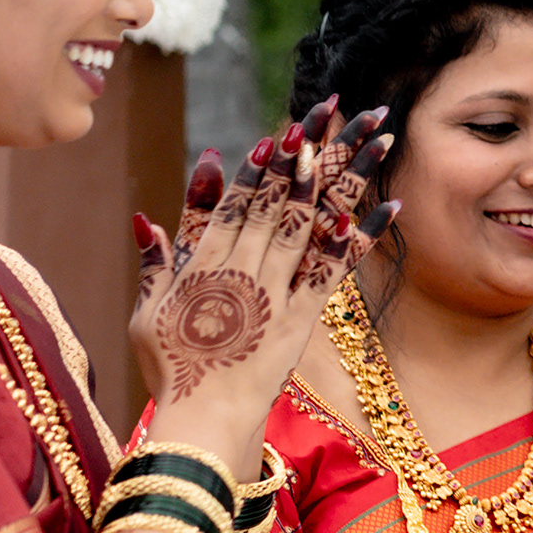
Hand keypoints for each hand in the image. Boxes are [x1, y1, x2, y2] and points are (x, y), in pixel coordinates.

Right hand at [129, 100, 391, 418]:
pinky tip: (386, 206)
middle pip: (275, 202)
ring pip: (308, 222)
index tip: (278, 135)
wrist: (202, 419)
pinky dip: (362, 236)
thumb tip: (148, 214)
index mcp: (203, 264)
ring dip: (339, 178)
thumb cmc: (171, 369)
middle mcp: (242, 269)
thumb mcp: (147, 312)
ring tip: (363, 142)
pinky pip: (337, 268)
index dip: (258, 168)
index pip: (234, 205)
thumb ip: (155, 260)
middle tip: (329, 114)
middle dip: (302, 155)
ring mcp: (275, 291)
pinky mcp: (303, 316)